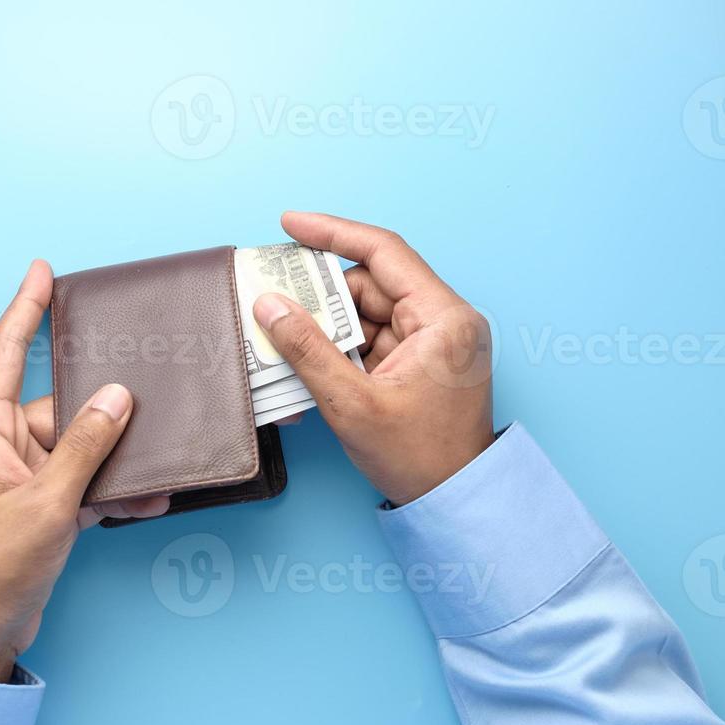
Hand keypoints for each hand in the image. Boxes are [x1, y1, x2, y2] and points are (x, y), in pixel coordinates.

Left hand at [0, 260, 168, 681]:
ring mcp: (19, 478)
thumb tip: (117, 396)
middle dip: (105, 411)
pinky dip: (110, 490)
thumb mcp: (47, 503)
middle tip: (151, 395)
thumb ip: (86, 446)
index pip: (4, 352)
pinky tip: (146, 500)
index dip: (25, 309)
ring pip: (79, 447)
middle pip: (60, 405)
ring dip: (115, 461)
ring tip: (157, 470)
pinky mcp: (37, 507)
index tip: (42, 270)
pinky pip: (81, 482)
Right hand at [252, 212, 494, 505]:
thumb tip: (270, 306)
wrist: (454, 500)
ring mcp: (433, 342)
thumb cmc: (419, 458)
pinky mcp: (421, 362)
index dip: (332, 233)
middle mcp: (444, 320)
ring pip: (366, 314)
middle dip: (320, 297)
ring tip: (285, 343)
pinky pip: (372, 340)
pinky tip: (309, 365)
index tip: (290, 223)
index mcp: (443, 318)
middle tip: (273, 301)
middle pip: (369, 286)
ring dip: (326, 329)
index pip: (383, 252)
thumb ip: (307, 350)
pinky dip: (340, 350)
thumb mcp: (352, 404)